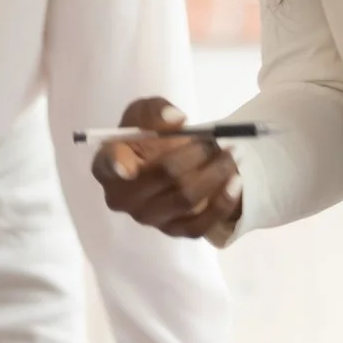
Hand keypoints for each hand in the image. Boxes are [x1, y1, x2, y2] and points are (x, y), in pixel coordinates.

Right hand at [90, 98, 241, 240]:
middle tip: (214, 141)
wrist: (164, 160)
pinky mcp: (172, 231)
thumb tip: (175, 120)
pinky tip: (234, 181)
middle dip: (196, 155)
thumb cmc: (147, 134)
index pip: (107, 166)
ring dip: (214, 174)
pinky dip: (222, 202)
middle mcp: (123, 198)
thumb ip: (154, 111)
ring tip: (230, 155)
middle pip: (164, 176)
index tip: (128, 166)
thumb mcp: (145, 112)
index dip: (116, 166)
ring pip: (186, 199)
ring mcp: (148, 218)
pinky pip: (200, 225)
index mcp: (107, 165)